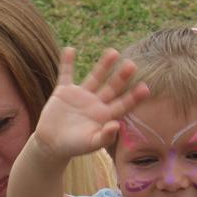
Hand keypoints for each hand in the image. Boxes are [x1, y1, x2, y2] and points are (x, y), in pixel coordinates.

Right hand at [31, 47, 149, 158]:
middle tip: (132, 65)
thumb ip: (104, 137)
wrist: (50, 144)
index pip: (123, 104)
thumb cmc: (73, 147)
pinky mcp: (63, 92)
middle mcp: (96, 102)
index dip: (134, 97)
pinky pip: (66, 74)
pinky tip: (70, 50)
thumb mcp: (90, 145)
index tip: (145, 88)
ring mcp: (80, 95)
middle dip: (121, 77)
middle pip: (112, 87)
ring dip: (103, 65)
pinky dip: (66, 63)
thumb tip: (117, 125)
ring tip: (113, 52)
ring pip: (94, 77)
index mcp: (105, 115)